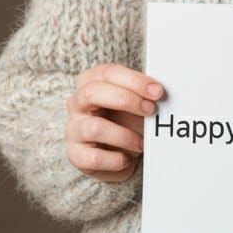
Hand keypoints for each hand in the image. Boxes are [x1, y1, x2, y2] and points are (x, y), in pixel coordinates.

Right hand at [64, 63, 164, 182]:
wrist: (117, 156)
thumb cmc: (127, 122)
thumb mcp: (135, 105)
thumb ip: (144, 95)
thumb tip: (158, 92)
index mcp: (90, 82)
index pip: (107, 73)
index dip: (134, 80)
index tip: (157, 91)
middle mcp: (76, 103)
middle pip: (93, 92)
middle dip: (126, 100)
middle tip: (150, 110)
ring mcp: (73, 129)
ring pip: (95, 127)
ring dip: (125, 136)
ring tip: (141, 143)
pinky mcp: (76, 155)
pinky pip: (95, 157)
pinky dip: (116, 159)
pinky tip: (126, 159)